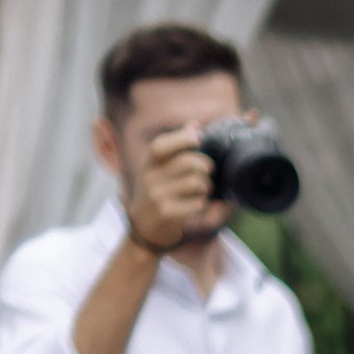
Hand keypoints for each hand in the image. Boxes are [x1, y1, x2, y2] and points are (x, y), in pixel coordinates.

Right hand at [124, 122, 215, 253]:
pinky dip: (202, 203)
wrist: (145, 229)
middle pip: (185, 163)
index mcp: (148, 163)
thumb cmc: (159, 193)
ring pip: (194, 183)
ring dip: (205, 186)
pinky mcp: (166, 214)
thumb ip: (176, 146)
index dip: (182, 138)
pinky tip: (198, 203)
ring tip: (203, 189)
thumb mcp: (160, 168)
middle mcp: (149, 177)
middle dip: (204, 165)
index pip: (161, 145)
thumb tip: (195, 124)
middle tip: (208, 170)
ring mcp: (156, 196)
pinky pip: (196, 203)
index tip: (199, 139)